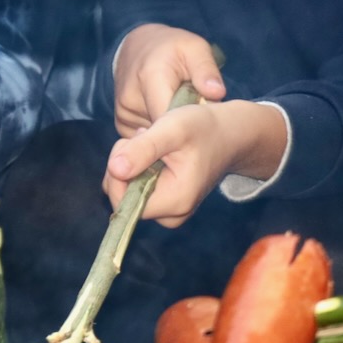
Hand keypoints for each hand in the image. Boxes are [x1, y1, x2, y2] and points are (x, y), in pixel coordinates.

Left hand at [104, 99, 286, 228]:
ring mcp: (171, 211)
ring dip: (132, 164)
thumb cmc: (203, 128)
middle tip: (144, 137)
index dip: (117, 171)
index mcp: (174, 202)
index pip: (123, 202)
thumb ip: (143, 149)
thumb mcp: (172, 129)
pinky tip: (156, 151)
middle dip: (125, 165)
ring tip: (152, 141)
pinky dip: (140, 168)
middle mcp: (172, 215)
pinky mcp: (169, 202)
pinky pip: (139, 190)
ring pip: (129, 193)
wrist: (229, 133)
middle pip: (124, 198)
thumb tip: (114, 169)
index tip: (132, 142)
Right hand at [114, 23, 225, 136]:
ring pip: (154, 138)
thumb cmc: (172, 48)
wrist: (139, 48)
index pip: (169, 119)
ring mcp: (123, 113)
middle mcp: (131, 98)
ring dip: (170, 134)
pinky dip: (159, 134)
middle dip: (182, 132)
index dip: (189, 130)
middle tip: (198, 122)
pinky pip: (145, 139)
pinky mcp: (121, 123)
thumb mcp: (195, 48)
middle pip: (162, 132)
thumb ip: (206, 69)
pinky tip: (168, 120)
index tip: (205, 132)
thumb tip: (217, 93)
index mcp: (151, 78)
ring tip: (182, 117)